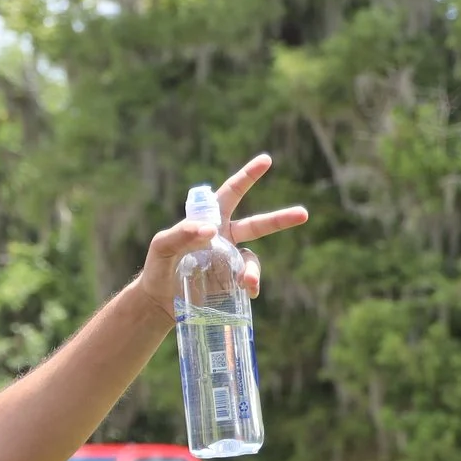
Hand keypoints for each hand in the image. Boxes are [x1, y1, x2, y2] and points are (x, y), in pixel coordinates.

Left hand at [132, 154, 309, 317]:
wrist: (158, 301)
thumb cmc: (158, 266)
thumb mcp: (161, 246)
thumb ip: (180, 233)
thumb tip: (211, 230)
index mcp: (211, 220)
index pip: (231, 194)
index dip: (247, 177)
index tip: (266, 160)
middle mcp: (226, 238)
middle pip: (258, 225)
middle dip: (280, 219)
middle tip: (303, 214)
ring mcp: (231, 261)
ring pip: (252, 260)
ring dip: (252, 270)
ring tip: (247, 282)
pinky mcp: (232, 283)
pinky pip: (248, 281)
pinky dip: (250, 285)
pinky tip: (248, 291)